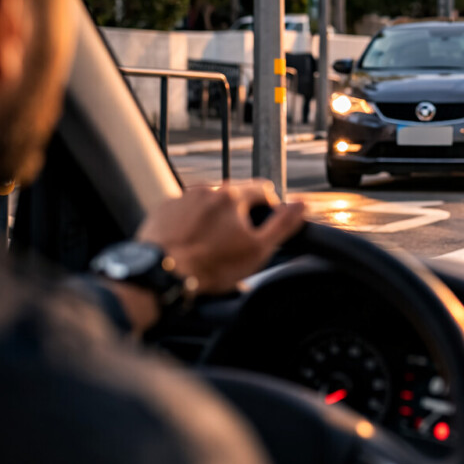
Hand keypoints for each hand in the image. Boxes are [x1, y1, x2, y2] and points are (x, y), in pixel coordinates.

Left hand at [136, 181, 305, 294]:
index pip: (262, 189)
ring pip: (208, 203)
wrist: (161, 274)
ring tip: (211, 247)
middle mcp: (206, 189)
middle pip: (234, 196)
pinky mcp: (163, 210)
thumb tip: (302, 204)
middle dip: (239, 216)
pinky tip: (191, 244)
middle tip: (236, 244)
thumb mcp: (257, 250)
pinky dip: (191, 223)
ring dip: (214, 218)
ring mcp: (181, 197)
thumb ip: (282, 224)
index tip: (264, 229)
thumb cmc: (210, 266)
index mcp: (231, 196)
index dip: (270, 209)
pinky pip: (185, 211)